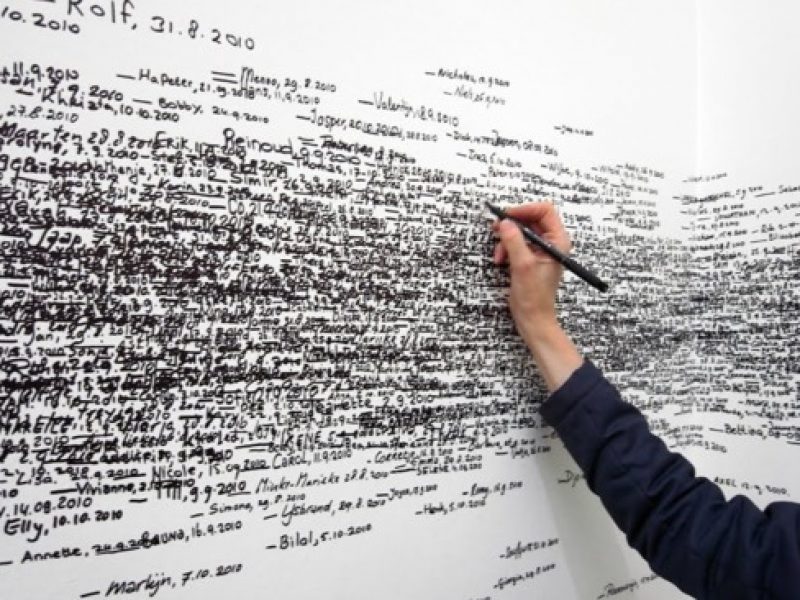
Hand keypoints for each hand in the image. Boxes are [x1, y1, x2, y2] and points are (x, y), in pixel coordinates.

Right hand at [492, 202, 570, 345]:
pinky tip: (501, 260)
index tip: (507, 216)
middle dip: (512, 224)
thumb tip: (505, 223)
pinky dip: (506, 248)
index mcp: (558, 242)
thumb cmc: (534, 297)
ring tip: (499, 254)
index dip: (525, 210)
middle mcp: (551, 243)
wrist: (533, 318)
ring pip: (521, 231)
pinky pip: (517, 243)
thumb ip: (514, 242)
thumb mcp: (523, 266)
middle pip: (531, 219)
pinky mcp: (530, 257)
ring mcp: (541, 250)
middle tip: (496, 228)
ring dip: (507, 239)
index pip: (545, 211)